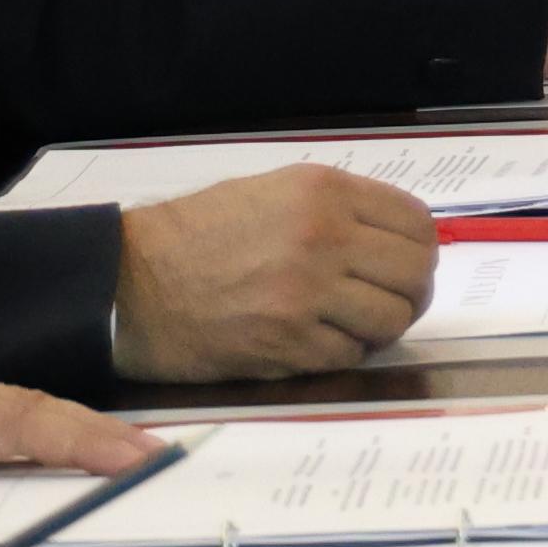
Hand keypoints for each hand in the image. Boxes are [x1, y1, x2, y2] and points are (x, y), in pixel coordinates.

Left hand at [0, 362, 149, 545]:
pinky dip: (29, 448)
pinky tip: (46, 475)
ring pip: (9, 419)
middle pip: (25, 410)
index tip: (136, 456)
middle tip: (157, 458)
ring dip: (67, 437)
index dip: (75, 440)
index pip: (10, 420)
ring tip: (123, 464)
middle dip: (92, 432)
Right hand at [114, 165, 437, 378]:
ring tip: (348, 323)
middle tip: (384, 301)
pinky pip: (350, 355)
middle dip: (408, 292)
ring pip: (392, 319)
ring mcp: (307, 293)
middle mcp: (323, 237)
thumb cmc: (195, 236)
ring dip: (378, 328)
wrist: (128, 283)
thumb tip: (396, 239)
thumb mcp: (270, 193)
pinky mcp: (289, 343)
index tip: (404, 265)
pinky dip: (342, 353)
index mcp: (322, 192)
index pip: (416, 223)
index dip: (419, 249)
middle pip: (415, 274)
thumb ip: (337, 209)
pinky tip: (315, 341)